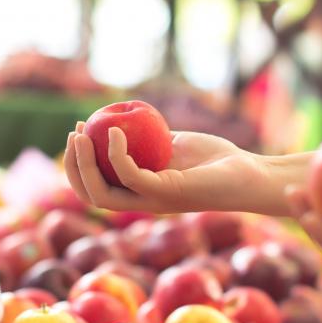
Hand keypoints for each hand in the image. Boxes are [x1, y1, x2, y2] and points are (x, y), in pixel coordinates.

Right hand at [64, 123, 276, 213]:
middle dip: (73, 166)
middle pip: (91, 194)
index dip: (78, 165)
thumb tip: (124, 119)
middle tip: (74, 134)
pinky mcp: (166, 193)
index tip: (77, 133)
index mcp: (140, 194)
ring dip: (85, 165)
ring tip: (83, 134)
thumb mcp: (174, 143)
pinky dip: (116, 154)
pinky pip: (130, 176)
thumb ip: (150, 139)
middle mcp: (142, 203)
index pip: (95, 188)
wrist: (248, 173)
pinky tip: (115, 131)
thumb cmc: (215, 159)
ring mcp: (152, 201)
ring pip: (103, 193)